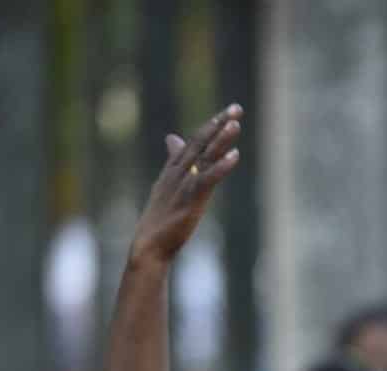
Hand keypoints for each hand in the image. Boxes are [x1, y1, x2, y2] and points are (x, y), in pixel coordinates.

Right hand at [127, 104, 243, 265]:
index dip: (212, 125)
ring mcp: (184, 184)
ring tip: (235, 124)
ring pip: (204, 157)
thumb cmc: (161, 218)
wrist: (150, 246)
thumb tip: (173, 138)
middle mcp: (179, 172)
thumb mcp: (168, 184)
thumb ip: (174, 161)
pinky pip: (208, 179)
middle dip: (219, 124)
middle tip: (236, 107)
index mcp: (175, 169)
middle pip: (201, 142)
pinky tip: (235, 156)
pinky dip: (221, 167)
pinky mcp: (190, 199)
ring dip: (220, 139)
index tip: (228, 112)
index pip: (196, 141)